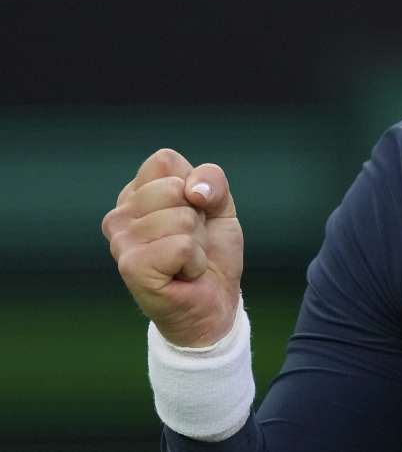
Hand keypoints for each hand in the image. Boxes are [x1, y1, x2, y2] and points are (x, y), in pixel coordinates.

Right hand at [102, 148, 243, 347]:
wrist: (214, 303)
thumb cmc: (210, 252)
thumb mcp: (220, 206)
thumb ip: (212, 181)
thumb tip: (193, 190)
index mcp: (135, 194)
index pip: (165, 160)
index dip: (194, 184)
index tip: (195, 212)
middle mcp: (119, 216)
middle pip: (174, 187)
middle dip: (198, 215)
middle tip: (191, 241)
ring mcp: (121, 241)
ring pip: (181, 217)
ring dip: (198, 242)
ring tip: (186, 259)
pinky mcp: (132, 266)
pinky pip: (182, 245)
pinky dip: (196, 261)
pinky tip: (183, 274)